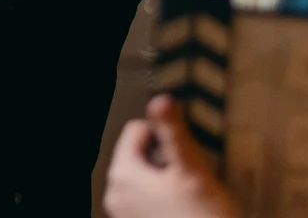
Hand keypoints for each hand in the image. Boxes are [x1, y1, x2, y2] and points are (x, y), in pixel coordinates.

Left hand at [102, 96, 238, 217]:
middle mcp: (116, 195)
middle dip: (166, 161)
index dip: (165, 137)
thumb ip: (173, 133)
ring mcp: (124, 213)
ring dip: (168, 181)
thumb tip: (161, 101)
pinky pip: (149, 198)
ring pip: (148, 176)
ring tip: (189, 198)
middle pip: (142, 153)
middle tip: (189, 180)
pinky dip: (165, 199)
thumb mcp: (192, 170)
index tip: (181, 155)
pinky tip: (184, 210)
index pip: (137, 129)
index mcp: (123, 175)